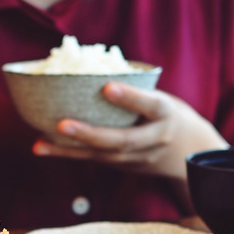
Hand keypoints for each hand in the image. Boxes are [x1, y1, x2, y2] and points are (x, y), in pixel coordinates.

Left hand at [32, 82, 227, 180]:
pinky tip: (41, 147)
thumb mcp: (163, 98)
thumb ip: (136, 90)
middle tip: (62, 124)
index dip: (130, 97)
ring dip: (69, 151)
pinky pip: (93, 160)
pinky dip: (67, 154)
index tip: (108, 87)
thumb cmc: (168, 115)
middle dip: (90, 134)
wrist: (192, 155)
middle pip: (122, 140)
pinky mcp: (123, 167)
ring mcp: (138, 159)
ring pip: (102, 156)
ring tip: (41, 144)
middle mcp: (154, 140)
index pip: (151, 105)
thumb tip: (91, 66)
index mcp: (167, 115)